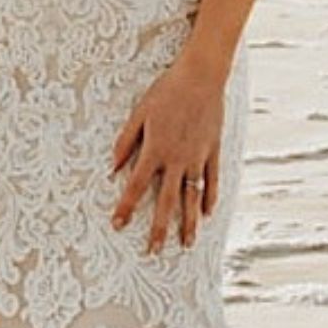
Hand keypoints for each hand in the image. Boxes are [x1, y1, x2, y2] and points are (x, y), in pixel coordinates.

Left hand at [110, 53, 229, 251]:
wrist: (202, 76)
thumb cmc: (166, 92)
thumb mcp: (139, 114)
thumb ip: (125, 142)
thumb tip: (112, 167)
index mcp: (156, 150)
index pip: (137, 187)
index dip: (125, 208)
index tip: (117, 226)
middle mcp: (178, 159)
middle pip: (167, 202)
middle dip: (158, 229)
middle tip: (152, 251)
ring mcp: (199, 157)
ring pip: (193, 198)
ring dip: (188, 223)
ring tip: (186, 244)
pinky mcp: (214, 151)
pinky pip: (212, 180)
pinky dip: (210, 198)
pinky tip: (207, 214)